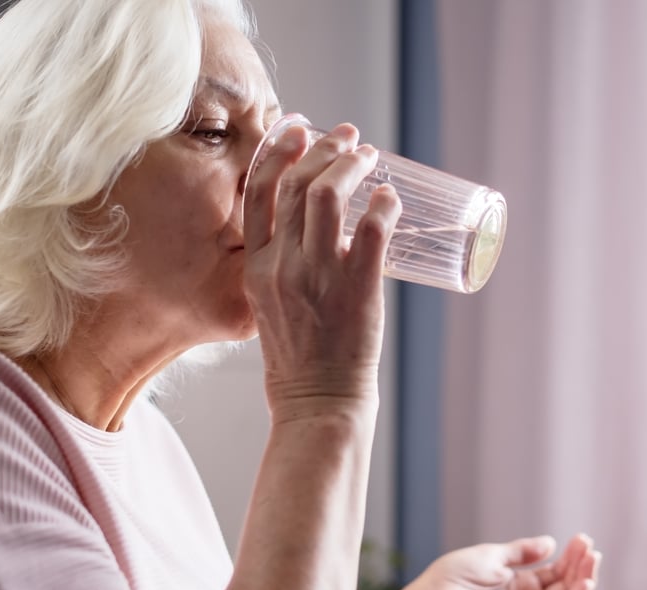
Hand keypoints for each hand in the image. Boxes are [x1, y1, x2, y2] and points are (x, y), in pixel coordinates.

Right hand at [242, 123, 401, 418]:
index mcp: (255, 269)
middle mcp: (281, 266)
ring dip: (351, 167)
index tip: (297, 129)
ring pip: (328, 197)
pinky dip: (383, 205)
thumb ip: (280, 270)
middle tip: (348, 136)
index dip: (278, 152)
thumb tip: (314, 236)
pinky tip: (391, 196)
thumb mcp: (269, 307)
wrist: (316, 403)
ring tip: (369, 157)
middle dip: (323, 150)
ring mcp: (318, 276)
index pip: (257, 193)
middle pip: (295, 185)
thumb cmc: (298, 361)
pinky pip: (370, 230)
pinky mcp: (356, 289)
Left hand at [414, 534, 600, 589]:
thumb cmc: (453, 577)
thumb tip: (551, 544)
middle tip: (592, 549)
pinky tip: (583, 584)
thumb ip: (523, 552)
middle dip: (581, 568)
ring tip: (592, 563)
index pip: (556, 572)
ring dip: (583, 585)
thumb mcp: (494, 555)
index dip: (572, 557)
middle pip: (565, 588)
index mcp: (519, 584)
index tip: (584, 539)